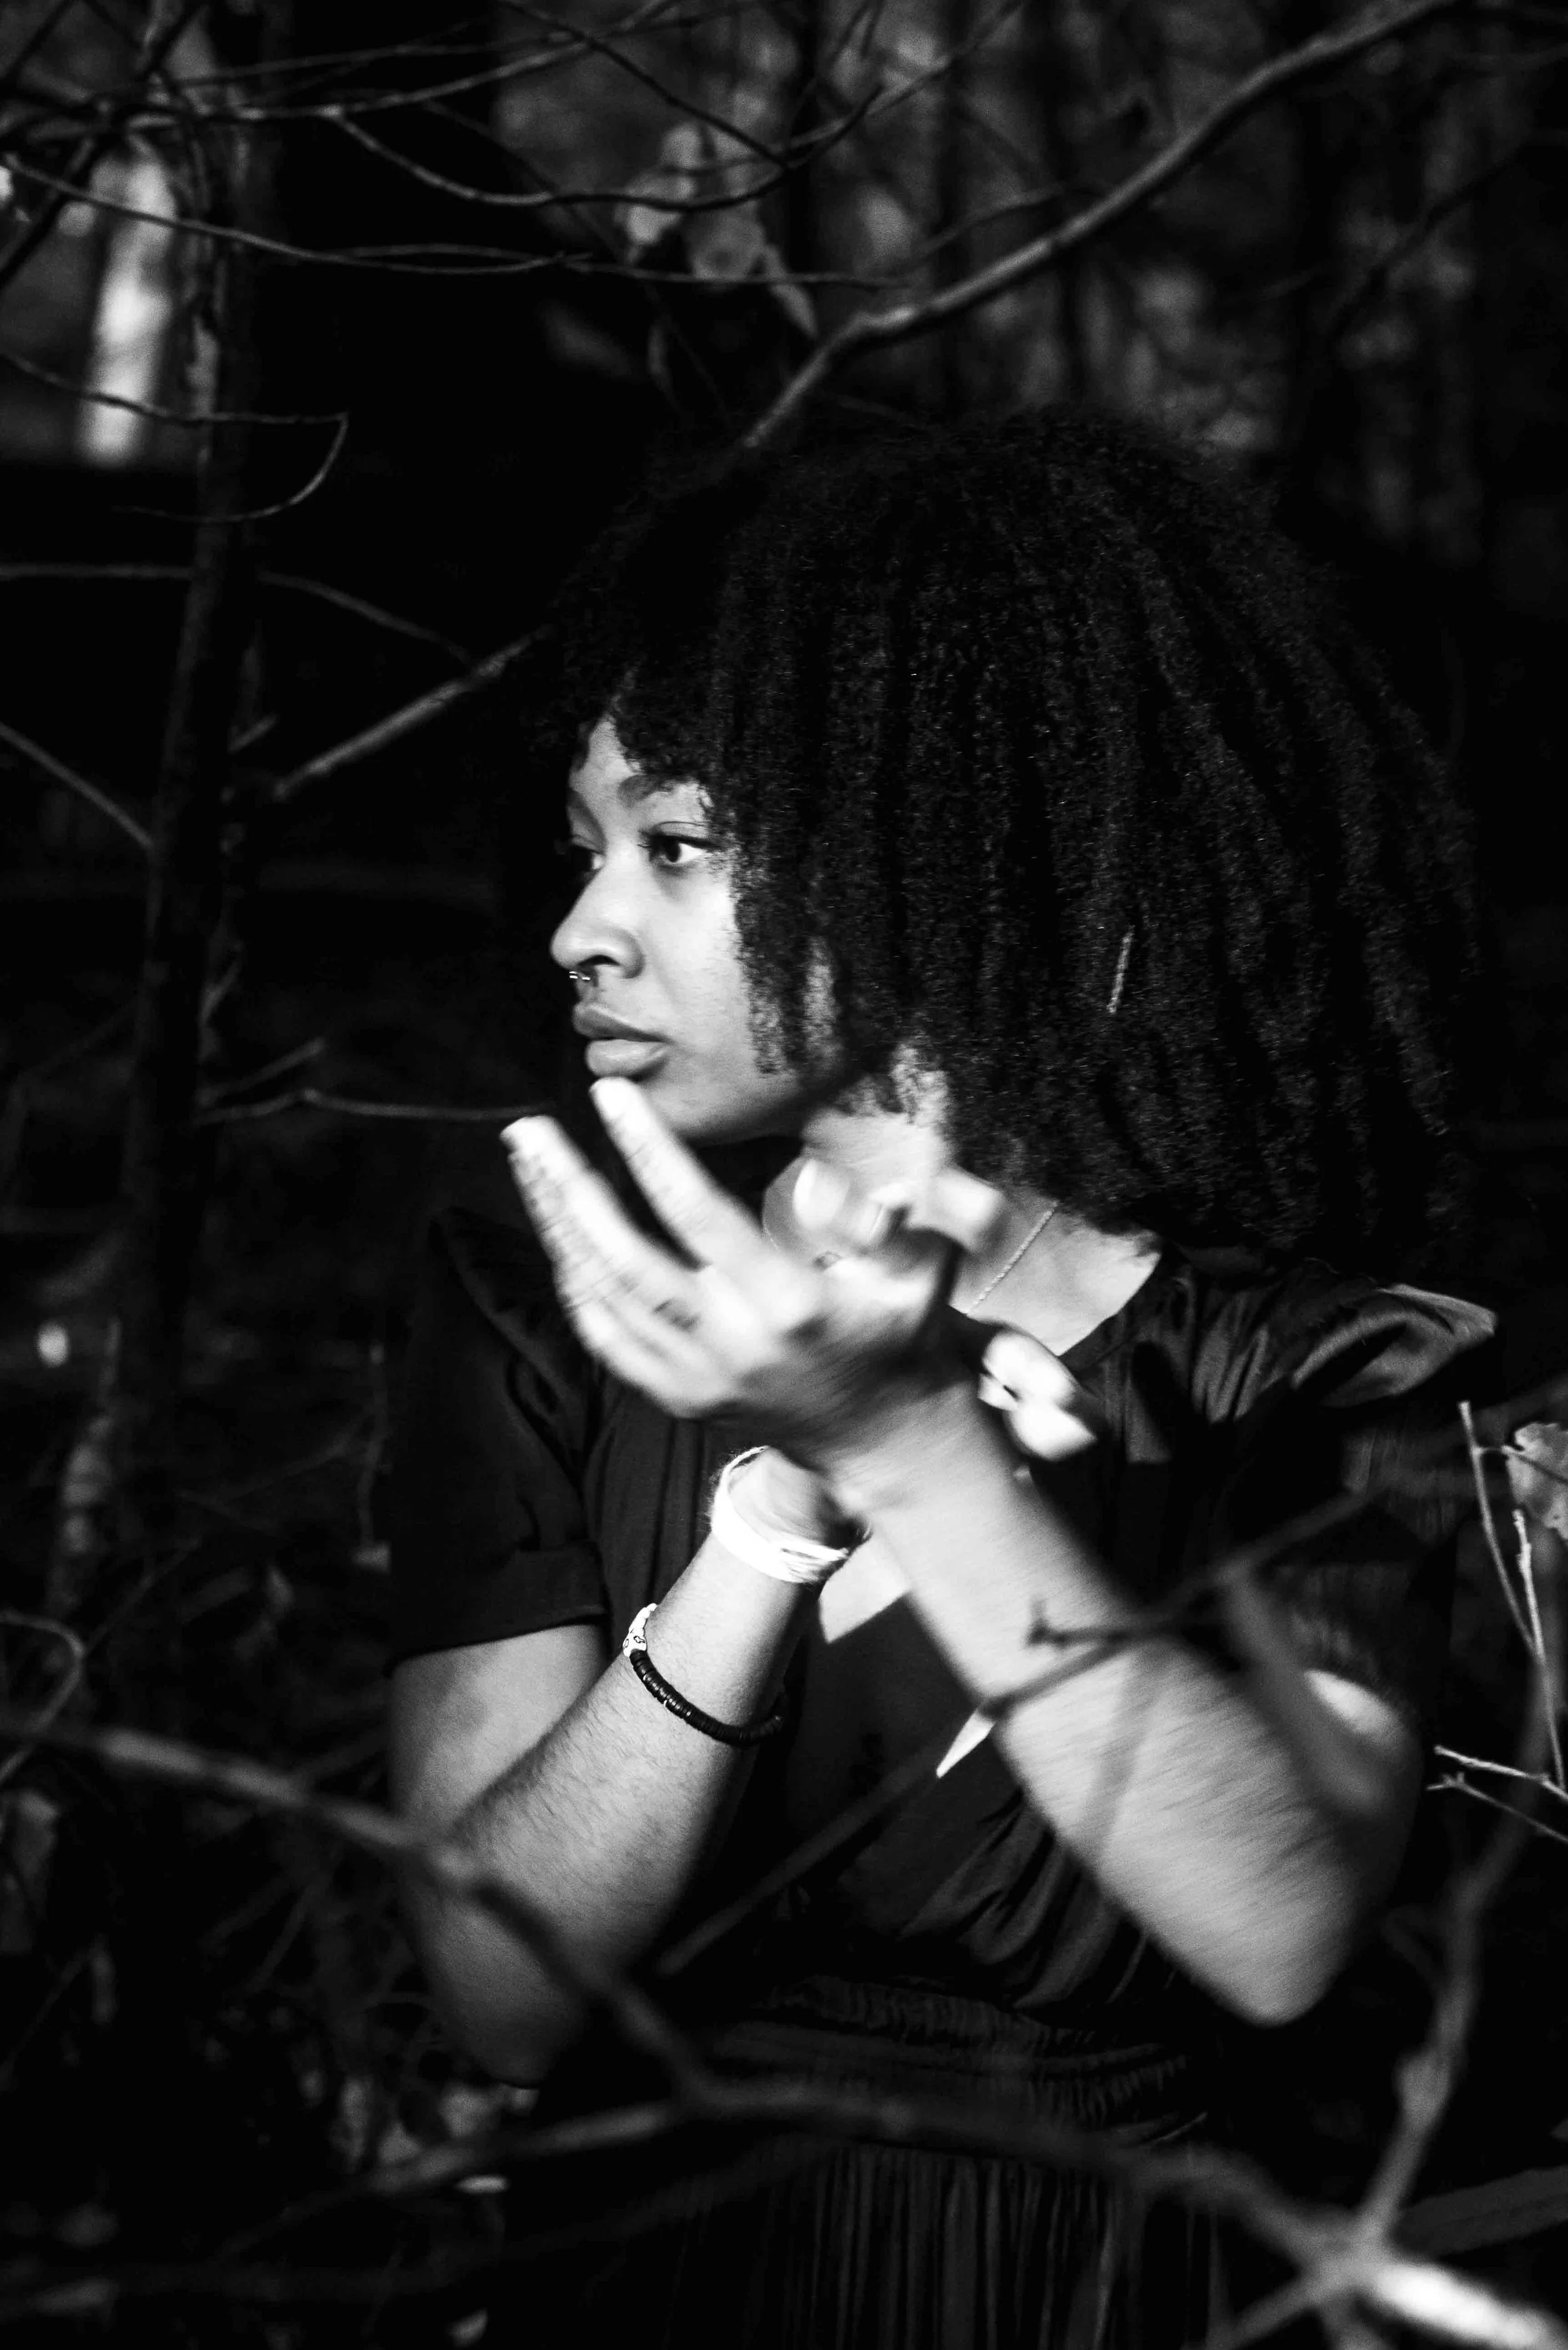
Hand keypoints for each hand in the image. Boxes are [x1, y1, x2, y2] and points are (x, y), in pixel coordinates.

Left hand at [501, 1081, 983, 1468]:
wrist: (883, 1437)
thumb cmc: (904, 1331)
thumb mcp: (923, 1269)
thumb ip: (880, 1220)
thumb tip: (813, 1180)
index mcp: (789, 1303)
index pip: (699, 1215)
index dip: (650, 1151)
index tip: (611, 1096)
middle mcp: (733, 1344)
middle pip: (625, 1261)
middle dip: (568, 1190)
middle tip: (526, 1130)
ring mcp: (699, 1378)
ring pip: (603, 1298)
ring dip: (558, 1227)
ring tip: (528, 1163)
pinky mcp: (681, 1398)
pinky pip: (606, 1339)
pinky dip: (575, 1285)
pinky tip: (558, 1232)